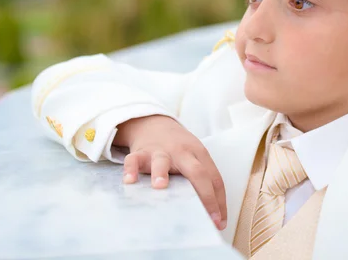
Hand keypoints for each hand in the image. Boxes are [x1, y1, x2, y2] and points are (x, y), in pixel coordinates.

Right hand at [114, 115, 226, 230]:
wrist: (154, 123)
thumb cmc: (178, 150)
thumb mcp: (194, 159)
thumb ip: (201, 182)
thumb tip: (213, 219)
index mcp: (200, 155)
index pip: (214, 179)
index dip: (217, 202)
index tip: (218, 223)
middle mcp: (183, 152)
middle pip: (197, 172)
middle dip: (203, 194)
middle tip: (205, 216)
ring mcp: (161, 151)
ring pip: (162, 162)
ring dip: (161, 174)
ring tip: (160, 187)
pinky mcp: (141, 152)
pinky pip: (134, 160)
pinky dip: (130, 169)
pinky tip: (129, 181)